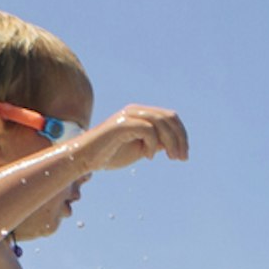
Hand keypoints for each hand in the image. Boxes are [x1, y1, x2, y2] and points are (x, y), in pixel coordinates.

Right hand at [73, 104, 188, 171]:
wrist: (85, 158)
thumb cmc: (110, 155)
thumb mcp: (140, 149)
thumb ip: (156, 143)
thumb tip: (174, 143)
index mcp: (141, 114)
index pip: (170, 117)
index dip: (181, 135)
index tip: (183, 155)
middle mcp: (136, 110)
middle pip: (169, 118)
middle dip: (180, 139)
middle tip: (182, 158)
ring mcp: (128, 115)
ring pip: (161, 122)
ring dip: (171, 142)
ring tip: (171, 158)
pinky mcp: (122, 124)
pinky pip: (147, 130)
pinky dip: (153, 145)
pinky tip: (148, 157)